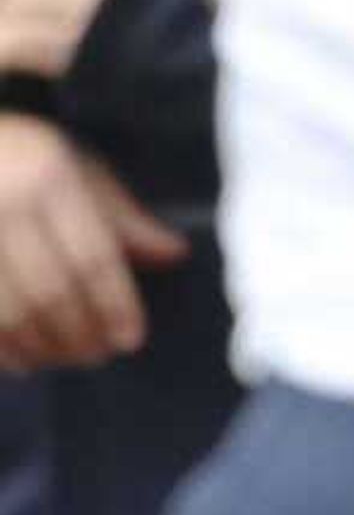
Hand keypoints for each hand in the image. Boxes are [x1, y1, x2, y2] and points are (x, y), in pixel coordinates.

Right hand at [0, 117, 188, 371]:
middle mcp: (5, 208)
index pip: (92, 257)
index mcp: (49, 180)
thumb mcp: (80, 170)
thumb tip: (174, 256)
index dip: (115, 305)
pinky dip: (0, 347)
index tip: (130, 340)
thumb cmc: (26, 154)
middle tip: (99, 356)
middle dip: (79, 333)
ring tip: (63, 360)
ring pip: (8, 312)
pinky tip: (19, 361)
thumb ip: (123, 218)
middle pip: (50, 290)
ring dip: (39, 347)